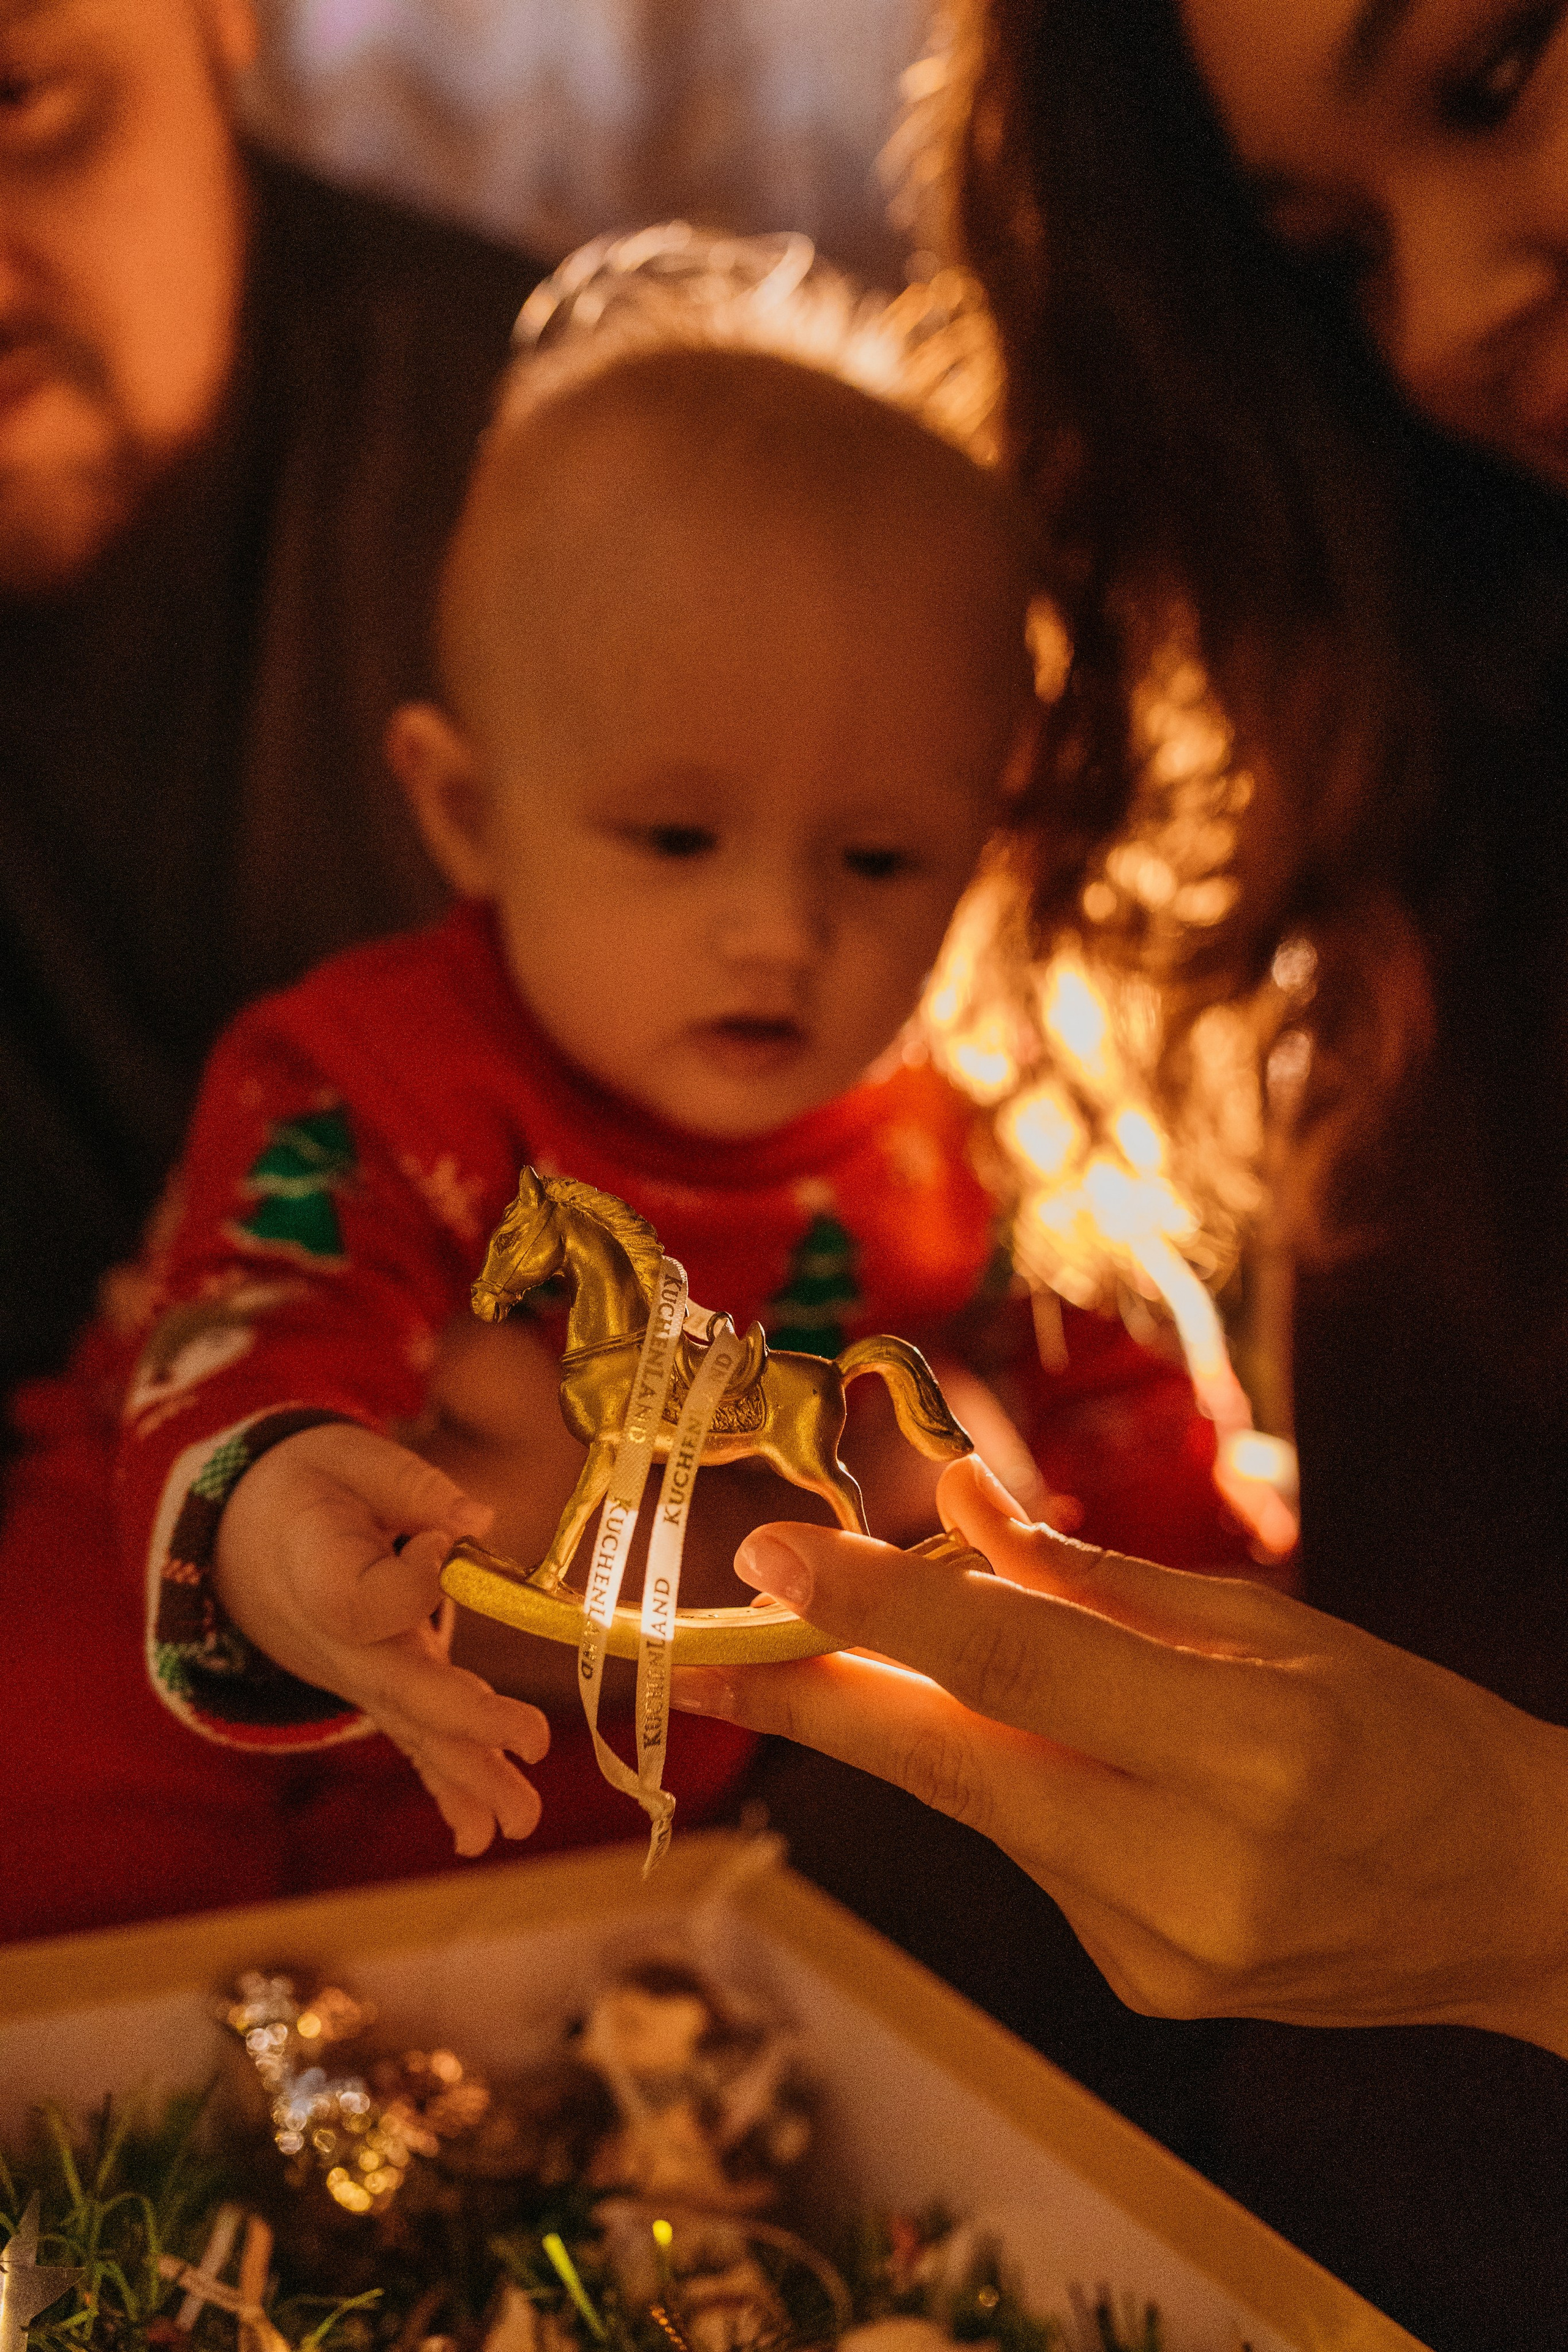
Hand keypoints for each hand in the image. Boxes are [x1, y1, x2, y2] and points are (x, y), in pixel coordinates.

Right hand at [215, 1424, 549, 1855]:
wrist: (242, 1538)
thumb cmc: (308, 1486)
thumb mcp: (348, 1457)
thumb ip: (410, 1483)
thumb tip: (478, 1522)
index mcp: (320, 1576)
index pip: (373, 1600)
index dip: (416, 1578)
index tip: (436, 1541)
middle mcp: (337, 1643)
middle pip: (401, 1690)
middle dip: (469, 1723)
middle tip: (534, 1743)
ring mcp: (357, 1676)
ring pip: (414, 1732)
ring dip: (468, 1777)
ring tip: (517, 1823)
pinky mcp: (376, 1691)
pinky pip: (411, 1743)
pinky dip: (444, 1788)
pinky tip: (477, 1833)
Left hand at [672, 1454, 1567, 2055]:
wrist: (1519, 1903)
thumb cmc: (1407, 1730)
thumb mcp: (1274, 1625)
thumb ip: (1096, 1580)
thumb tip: (953, 1504)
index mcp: (1254, 1754)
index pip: (1024, 1670)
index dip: (882, 1614)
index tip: (770, 1560)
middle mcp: (1199, 1872)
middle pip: (962, 1768)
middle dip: (817, 1700)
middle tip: (697, 1640)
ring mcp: (1165, 1954)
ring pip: (991, 1810)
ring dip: (927, 1724)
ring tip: (890, 1648)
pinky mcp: (1144, 1991)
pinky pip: (1037, 1860)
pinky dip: (1018, 1784)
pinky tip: (1062, 1753)